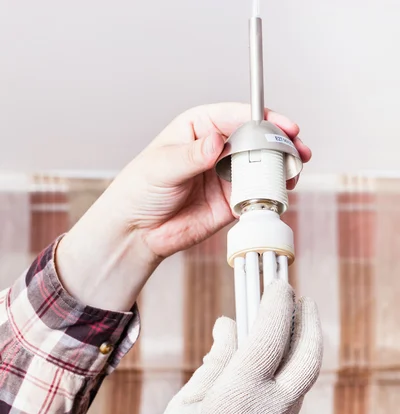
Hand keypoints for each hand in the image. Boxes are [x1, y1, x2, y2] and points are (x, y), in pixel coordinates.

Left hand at [103, 103, 310, 259]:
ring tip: (295, 171)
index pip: (236, 116)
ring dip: (280, 167)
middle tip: (298, 149)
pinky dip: (270, 193)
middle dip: (280, 142)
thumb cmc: (140, 189)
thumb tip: (214, 142)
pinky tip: (281, 192)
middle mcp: (216, 148)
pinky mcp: (231, 201)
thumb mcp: (161, 167)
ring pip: (261, 166)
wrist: (137, 230)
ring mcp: (226, 175)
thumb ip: (191, 156)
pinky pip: (256, 194)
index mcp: (199, 127)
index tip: (281, 125)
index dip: (261, 118)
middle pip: (256, 139)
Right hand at [122, 281, 322, 413]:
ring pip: (301, 380)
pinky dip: (282, 380)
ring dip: (297, 350)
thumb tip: (230, 325)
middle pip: (308, 355)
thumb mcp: (188, 401)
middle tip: (301, 299)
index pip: (272, 333)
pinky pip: (288, 404)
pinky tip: (263, 374)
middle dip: (309, 321)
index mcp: (243, 392)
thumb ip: (216, 360)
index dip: (276, 302)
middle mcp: (273, 410)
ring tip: (282, 330)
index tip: (277, 283)